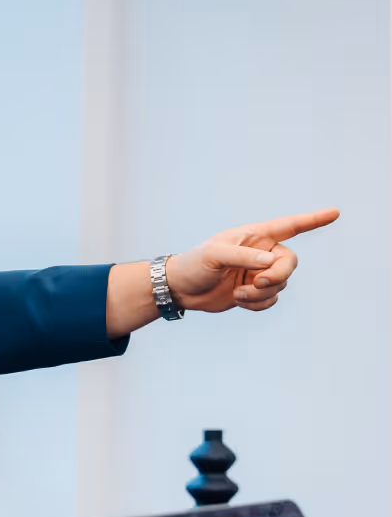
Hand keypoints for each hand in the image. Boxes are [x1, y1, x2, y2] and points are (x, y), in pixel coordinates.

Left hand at [166, 207, 339, 312]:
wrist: (182, 289)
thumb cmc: (195, 264)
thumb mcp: (214, 255)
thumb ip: (243, 256)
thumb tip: (270, 262)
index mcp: (254, 236)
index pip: (289, 226)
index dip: (313, 219)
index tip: (335, 212)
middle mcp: (261, 253)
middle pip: (290, 262)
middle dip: (278, 275)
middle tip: (257, 282)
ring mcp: (259, 273)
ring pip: (281, 284)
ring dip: (261, 293)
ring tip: (238, 294)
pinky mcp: (255, 291)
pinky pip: (272, 299)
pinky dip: (258, 304)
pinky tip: (239, 300)